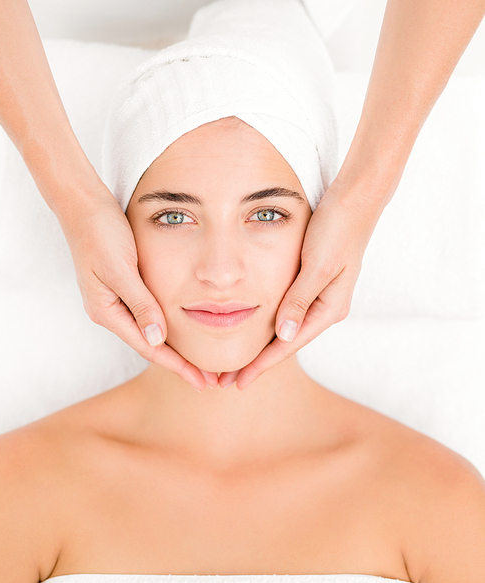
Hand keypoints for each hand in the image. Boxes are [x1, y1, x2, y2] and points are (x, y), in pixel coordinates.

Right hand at [59, 187, 217, 390]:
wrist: (82, 205)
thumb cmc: (100, 233)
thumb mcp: (121, 269)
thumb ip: (140, 304)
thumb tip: (158, 339)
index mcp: (107, 312)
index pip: (149, 347)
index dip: (177, 366)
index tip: (201, 381)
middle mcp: (110, 311)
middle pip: (151, 345)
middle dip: (180, 364)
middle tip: (210, 380)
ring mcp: (115, 300)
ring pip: (150, 331)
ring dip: (174, 348)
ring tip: (201, 362)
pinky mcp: (122, 286)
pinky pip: (148, 313)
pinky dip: (166, 326)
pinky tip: (181, 330)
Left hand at [218, 180, 382, 389]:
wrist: (356, 200)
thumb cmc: (337, 229)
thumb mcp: (317, 265)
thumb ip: (299, 300)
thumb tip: (283, 336)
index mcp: (330, 308)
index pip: (288, 345)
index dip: (261, 365)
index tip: (237, 382)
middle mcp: (326, 307)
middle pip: (285, 343)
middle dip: (257, 363)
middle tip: (225, 380)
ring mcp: (321, 296)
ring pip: (285, 329)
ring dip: (261, 347)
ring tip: (235, 363)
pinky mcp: (314, 282)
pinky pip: (287, 311)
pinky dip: (268, 324)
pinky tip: (253, 330)